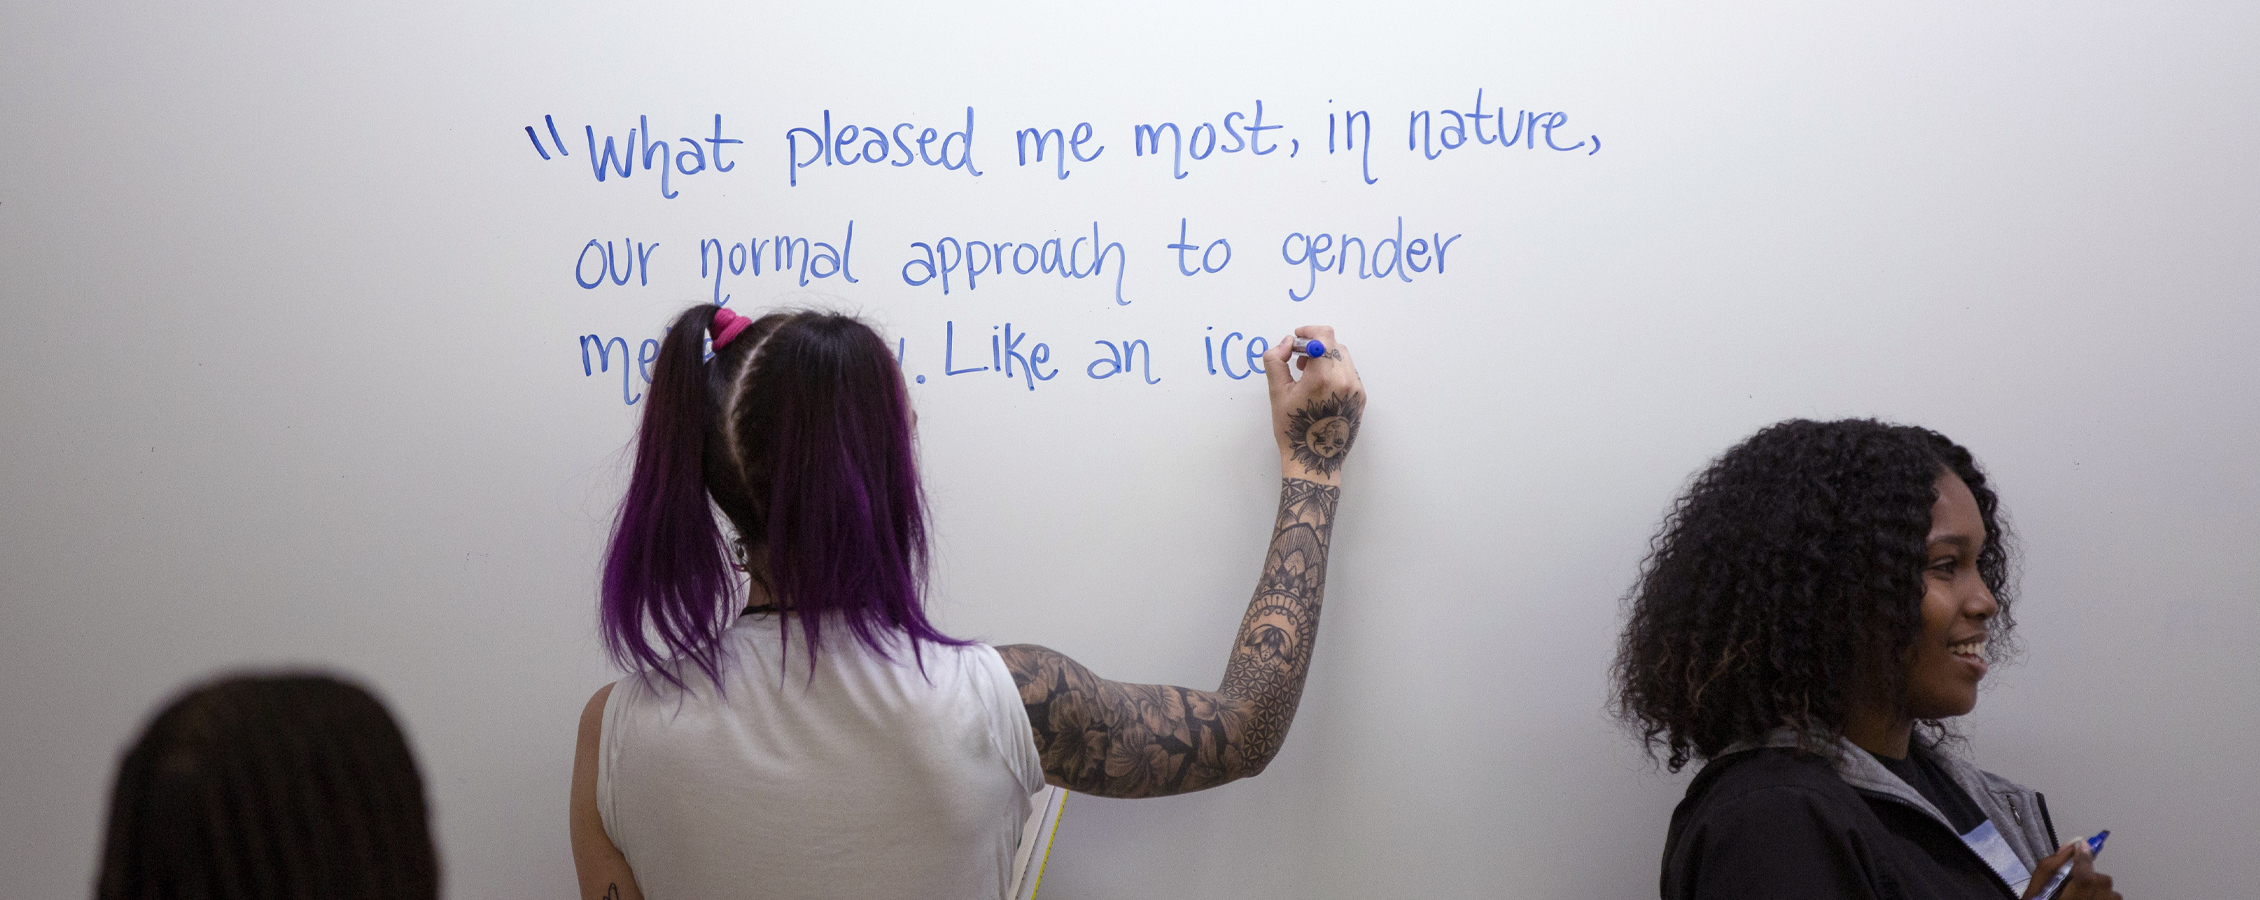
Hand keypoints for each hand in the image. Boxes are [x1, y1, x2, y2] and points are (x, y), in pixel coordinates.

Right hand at [1263, 326, 1365, 484]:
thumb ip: (1277, 360)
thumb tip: (1287, 343)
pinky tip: (1321, 388)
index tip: (1297, 338)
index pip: (1324, 336)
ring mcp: (1357, 390)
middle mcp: (1345, 380)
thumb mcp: (1277, 393)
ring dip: (1326, 358)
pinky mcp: (1361, 399)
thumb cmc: (1293, 429)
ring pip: (1344, 358)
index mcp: (1323, 377)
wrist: (1315, 460)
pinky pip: (1350, 373)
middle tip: (1298, 361)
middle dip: (1315, 346)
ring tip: (1308, 375)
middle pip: (1334, 345)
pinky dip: (1335, 371)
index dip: (1308, 331)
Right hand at [2023, 839, 2118, 899]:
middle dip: (2092, 876)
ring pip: (2113, 894)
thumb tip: (2069, 847)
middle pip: (2103, 884)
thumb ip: (2048, 868)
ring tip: (2083, 896)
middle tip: (2076, 881)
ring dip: (2100, 890)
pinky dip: (2105, 898)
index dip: (2084, 860)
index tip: (2082, 847)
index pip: (2085, 880)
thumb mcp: (2032, 894)